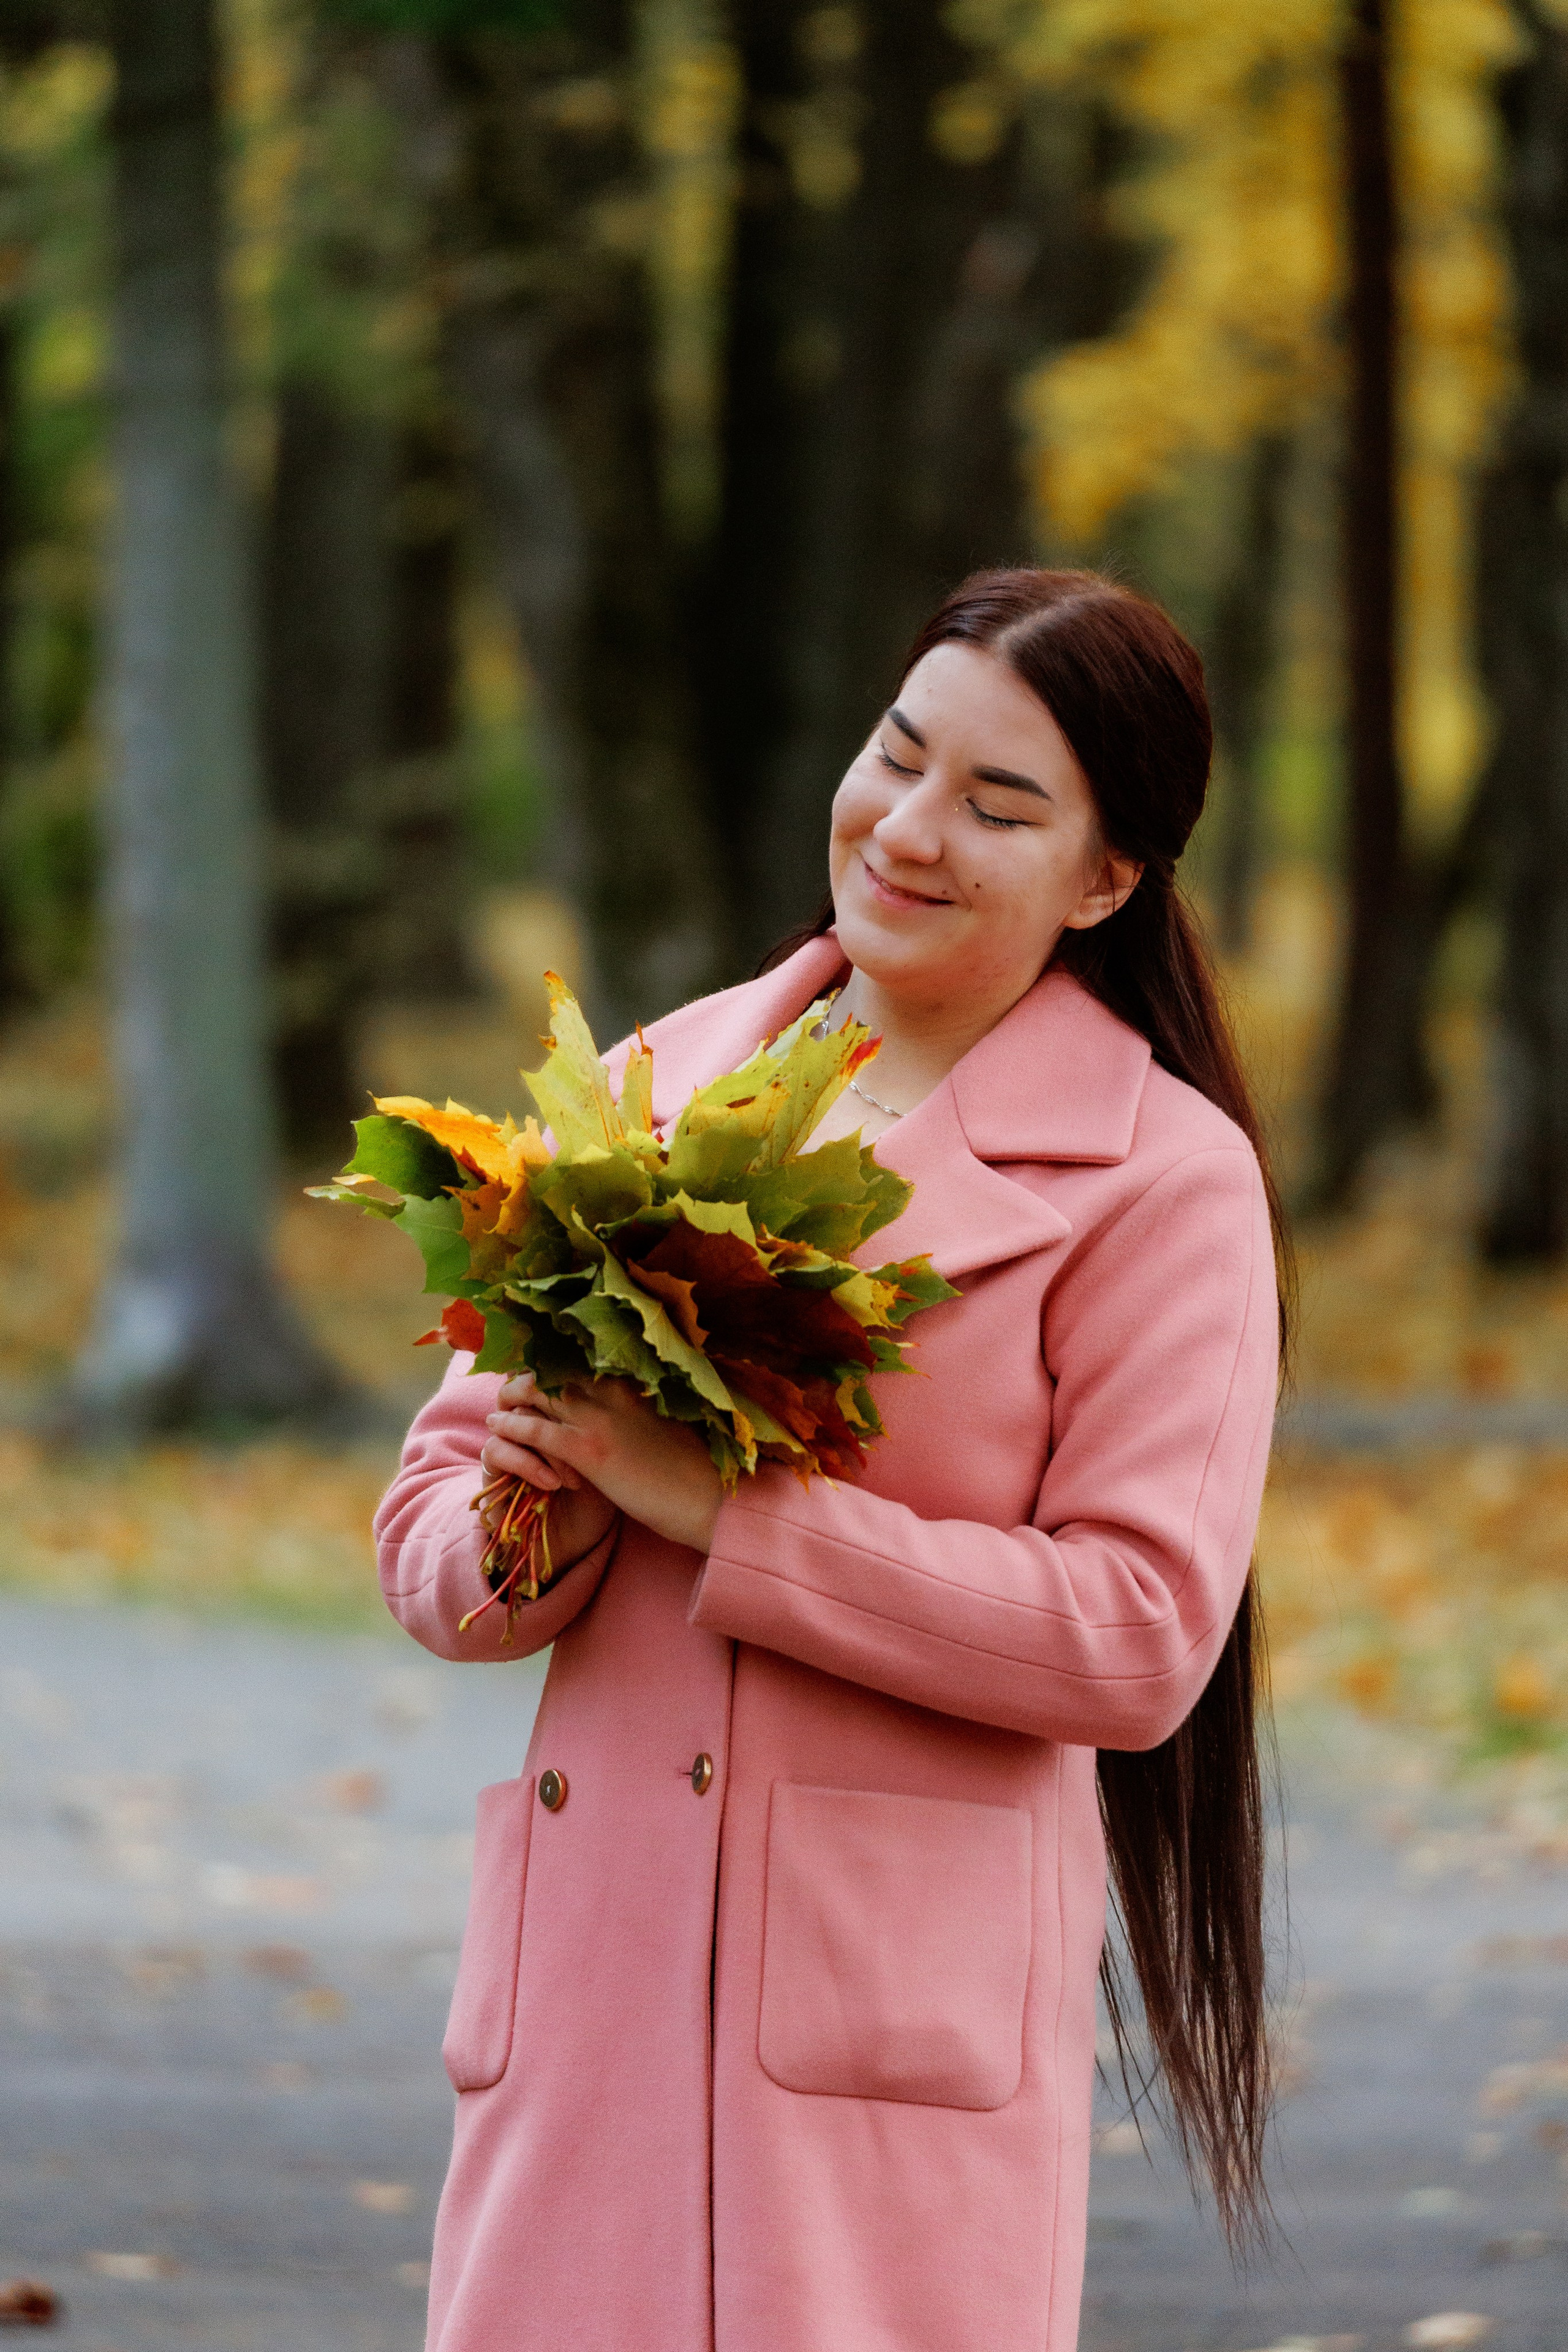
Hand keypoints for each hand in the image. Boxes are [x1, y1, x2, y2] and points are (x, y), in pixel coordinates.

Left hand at [484, 1372, 722, 1556]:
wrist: (707, 1497)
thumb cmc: (691, 1465)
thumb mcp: (660, 1421)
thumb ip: (634, 1405)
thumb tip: (616, 1404)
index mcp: (631, 1380)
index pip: (575, 1356)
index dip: (548, 1362)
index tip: (534, 1372)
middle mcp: (611, 1389)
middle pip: (549, 1368)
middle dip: (523, 1378)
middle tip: (510, 1393)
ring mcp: (597, 1417)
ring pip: (534, 1392)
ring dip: (510, 1399)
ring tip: (498, 1410)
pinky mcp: (586, 1450)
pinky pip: (534, 1430)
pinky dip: (512, 1427)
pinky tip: (499, 1428)